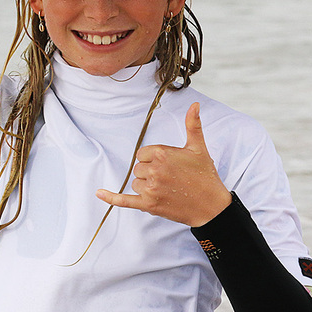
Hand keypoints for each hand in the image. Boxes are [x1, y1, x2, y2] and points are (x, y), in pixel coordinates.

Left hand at [96, 102, 232, 226]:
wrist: (212, 206)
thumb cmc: (205, 176)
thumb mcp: (198, 148)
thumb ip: (193, 125)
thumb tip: (194, 104)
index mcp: (162, 153)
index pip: (142, 153)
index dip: (153, 159)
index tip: (168, 165)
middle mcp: (154, 170)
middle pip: (138, 168)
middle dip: (150, 173)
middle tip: (170, 178)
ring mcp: (150, 189)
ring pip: (136, 184)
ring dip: (146, 187)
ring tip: (167, 189)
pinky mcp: (149, 205)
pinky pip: (124, 200)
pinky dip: (111, 198)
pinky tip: (99, 193)